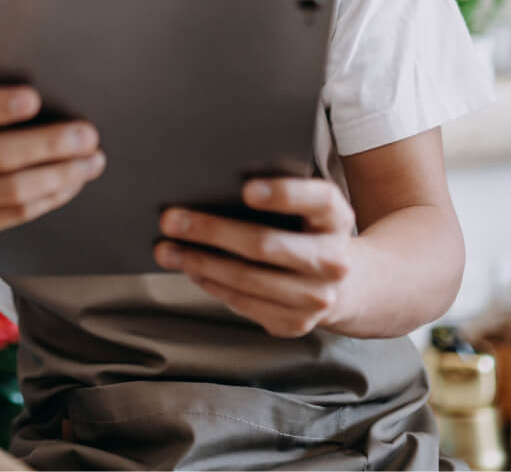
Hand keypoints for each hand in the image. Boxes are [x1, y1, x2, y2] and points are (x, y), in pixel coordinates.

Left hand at [154, 177, 357, 337]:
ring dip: (199, 262)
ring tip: (166, 249)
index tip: (246, 190)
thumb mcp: (305, 205)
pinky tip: (191, 269)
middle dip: (211, 231)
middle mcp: (333, 260)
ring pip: (247, 279)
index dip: (283, 194)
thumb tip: (207, 187)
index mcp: (335, 217)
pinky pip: (244, 303)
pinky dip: (212, 284)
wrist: (344, 282)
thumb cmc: (306, 229)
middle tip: (169, 220)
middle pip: (265, 244)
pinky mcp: (296, 323)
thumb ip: (274, 193)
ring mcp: (317, 297)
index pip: (316, 199)